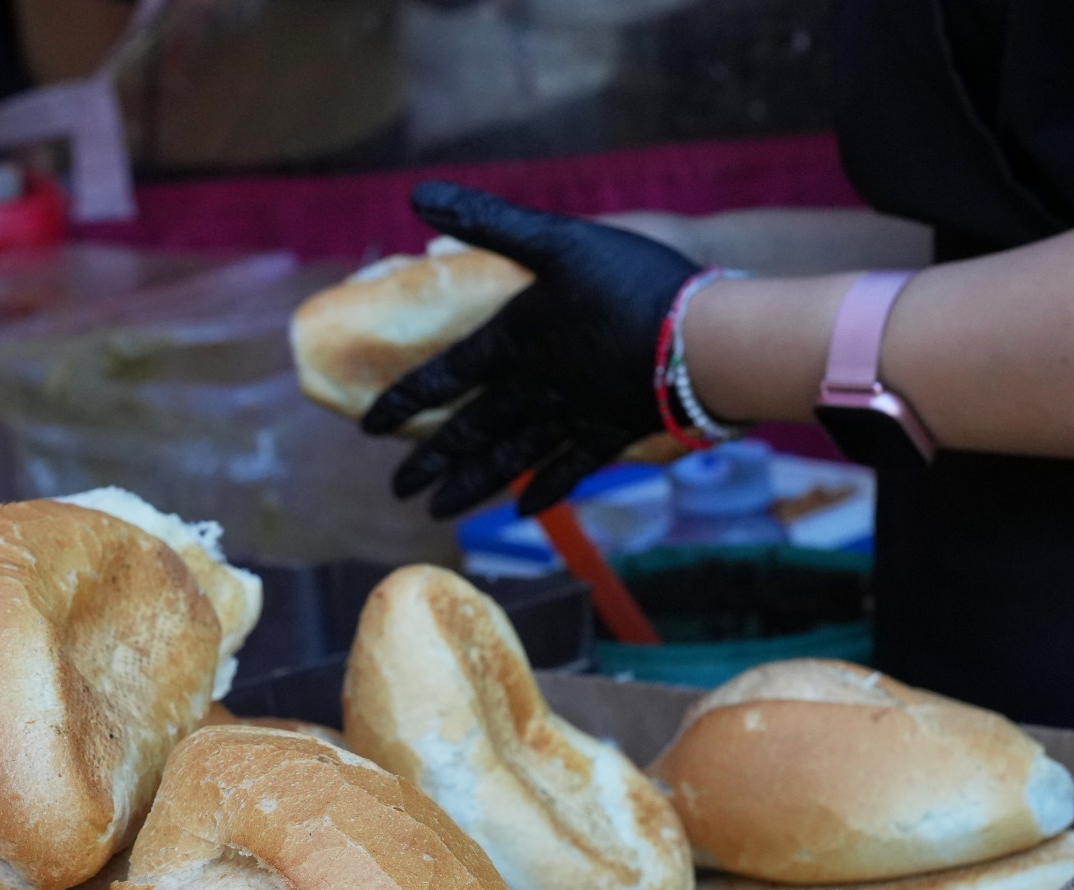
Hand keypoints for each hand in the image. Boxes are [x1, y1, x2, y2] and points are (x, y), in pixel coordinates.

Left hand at [364, 182, 697, 517]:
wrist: (702, 337)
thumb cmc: (628, 279)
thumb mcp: (553, 238)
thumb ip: (487, 219)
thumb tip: (418, 193)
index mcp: (514, 341)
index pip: (444, 376)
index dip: (404, 399)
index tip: (370, 428)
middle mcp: (535, 388)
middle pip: (472, 429)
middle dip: (432, 460)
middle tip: (398, 490)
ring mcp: (574, 416)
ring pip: (511, 457)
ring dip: (473, 485)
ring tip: (439, 512)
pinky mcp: (614, 432)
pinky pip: (571, 468)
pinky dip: (545, 489)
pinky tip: (525, 511)